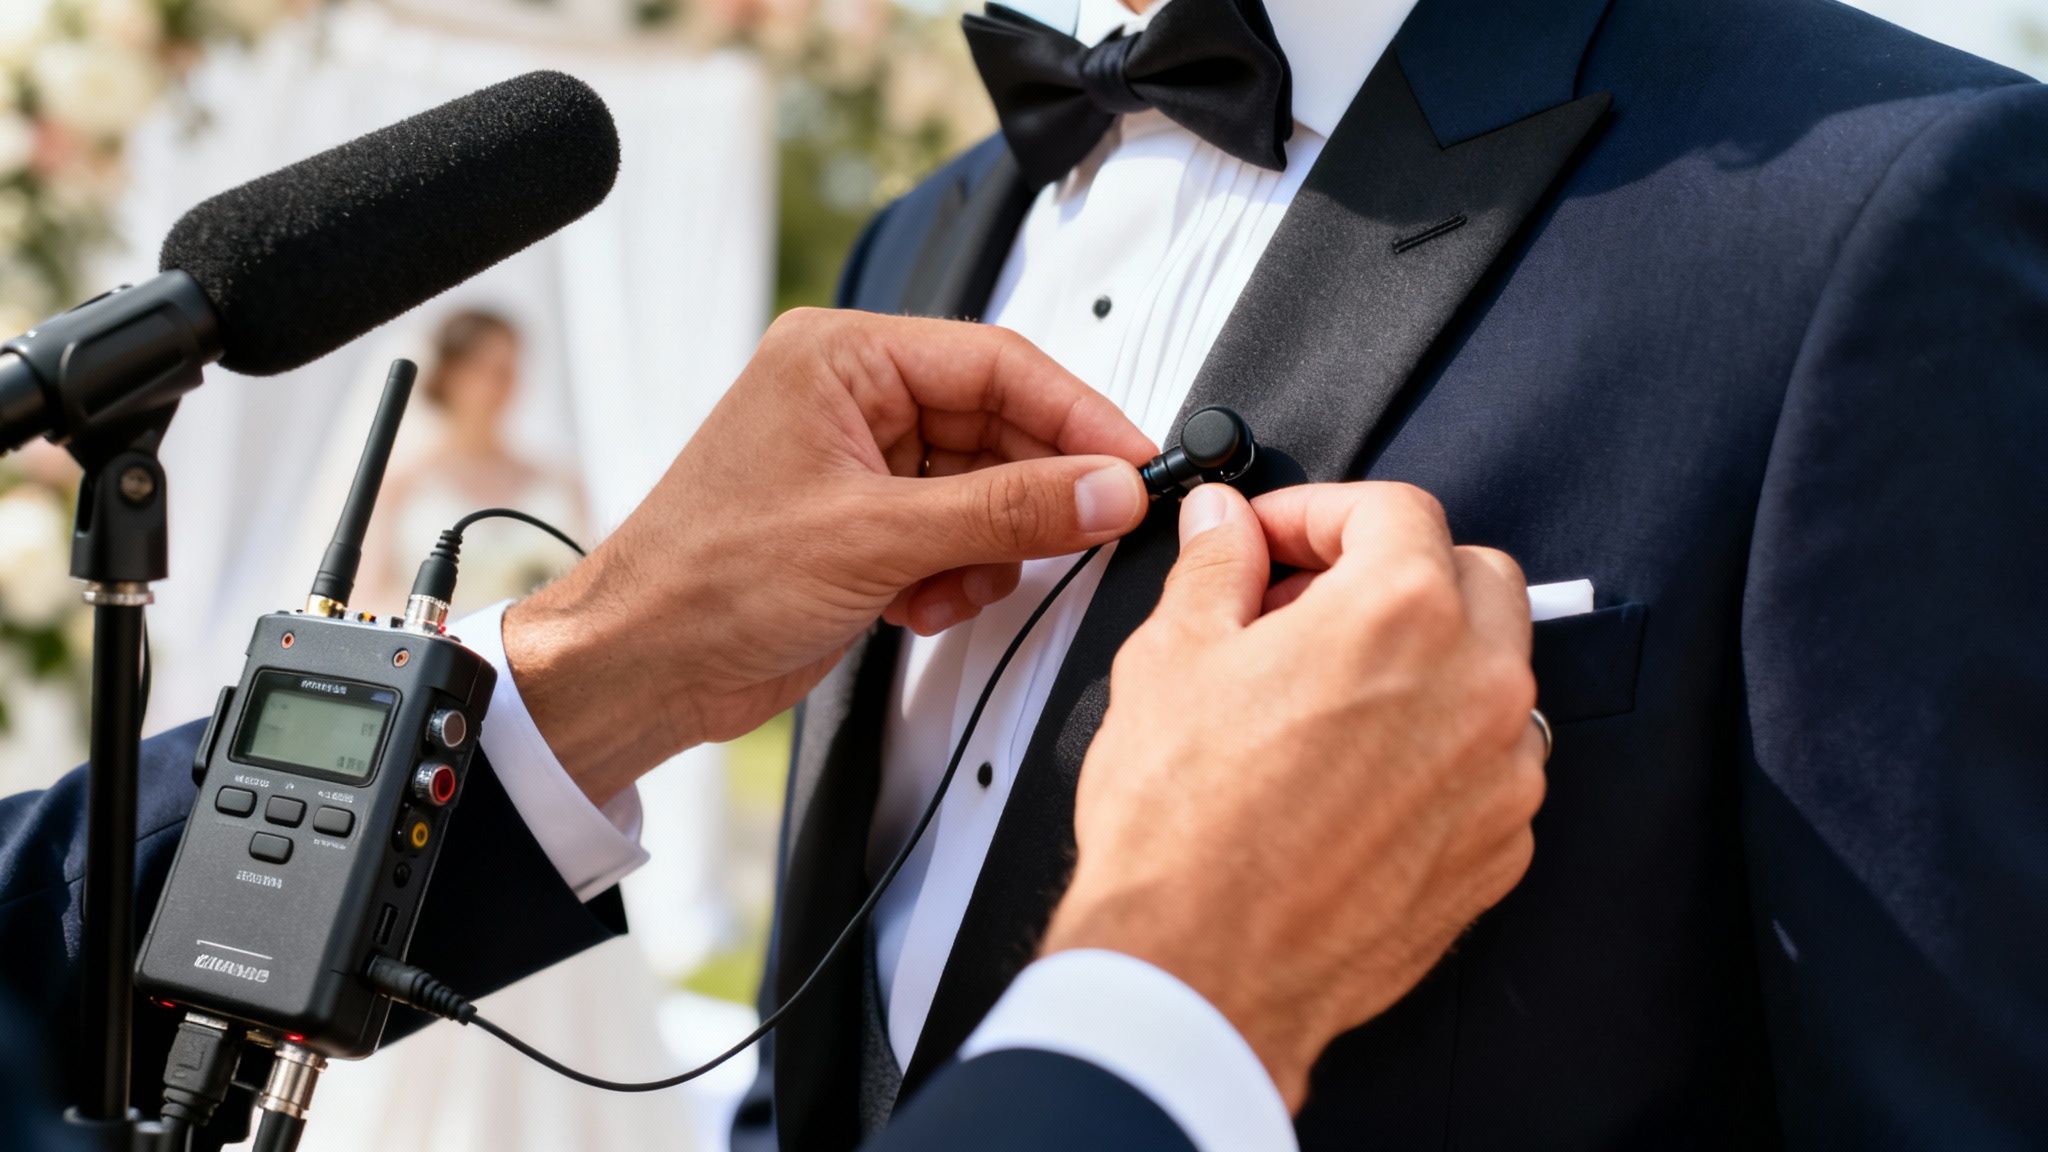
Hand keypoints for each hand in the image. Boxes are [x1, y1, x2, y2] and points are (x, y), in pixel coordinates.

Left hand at [506, 310, 1155, 803]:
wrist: (639, 667)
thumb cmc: (703, 581)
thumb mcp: (879, 539)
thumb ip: (1008, 511)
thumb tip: (1106, 489)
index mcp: (841, 358)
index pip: (997, 363)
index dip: (1077, 413)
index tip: (1135, 459)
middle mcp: (851, 399)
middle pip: (997, 426)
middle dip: (1034, 491)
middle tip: (1090, 528)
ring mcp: (856, 465)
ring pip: (982, 489)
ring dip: (990, 546)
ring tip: (959, 582)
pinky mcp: (861, 526)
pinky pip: (954, 534)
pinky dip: (957, 573)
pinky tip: (925, 602)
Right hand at [1041, 481, 1543, 1110]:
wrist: (1200, 971)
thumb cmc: (1183, 828)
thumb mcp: (1172, 657)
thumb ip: (1216, 567)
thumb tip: (1225, 526)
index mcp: (1402, 612)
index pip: (1395, 510)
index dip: (1320, 512)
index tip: (1275, 541)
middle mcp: (1478, 686)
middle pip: (1471, 577)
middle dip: (1393, 573)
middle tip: (1306, 607)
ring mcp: (1502, 775)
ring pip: (1493, 674)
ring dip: (1425, 661)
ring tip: (1327, 695)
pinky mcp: (1500, 849)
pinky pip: (1490, 765)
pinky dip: (1437, 749)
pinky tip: (1354, 774)